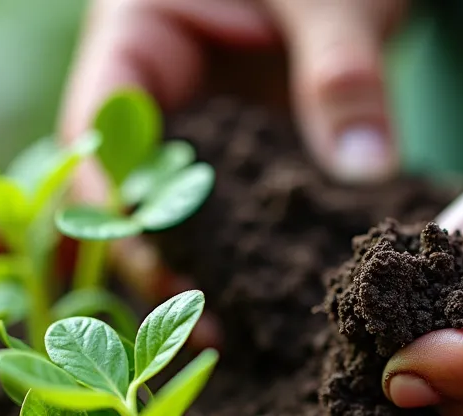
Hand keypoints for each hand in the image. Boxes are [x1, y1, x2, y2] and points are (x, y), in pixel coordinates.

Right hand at [57, 0, 404, 339]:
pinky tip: (274, 301)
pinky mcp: (250, 149)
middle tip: (196, 323)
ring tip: (232, 336)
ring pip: (178, 205)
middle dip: (155, 255)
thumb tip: (363, 171)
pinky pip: (238, 206)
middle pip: (127, 183)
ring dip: (199, 267)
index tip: (151, 258)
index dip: (112, 198)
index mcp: (140, 32)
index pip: (99, 125)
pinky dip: (251, 252)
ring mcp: (203, 122)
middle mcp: (159, 86)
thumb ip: (342, 73)